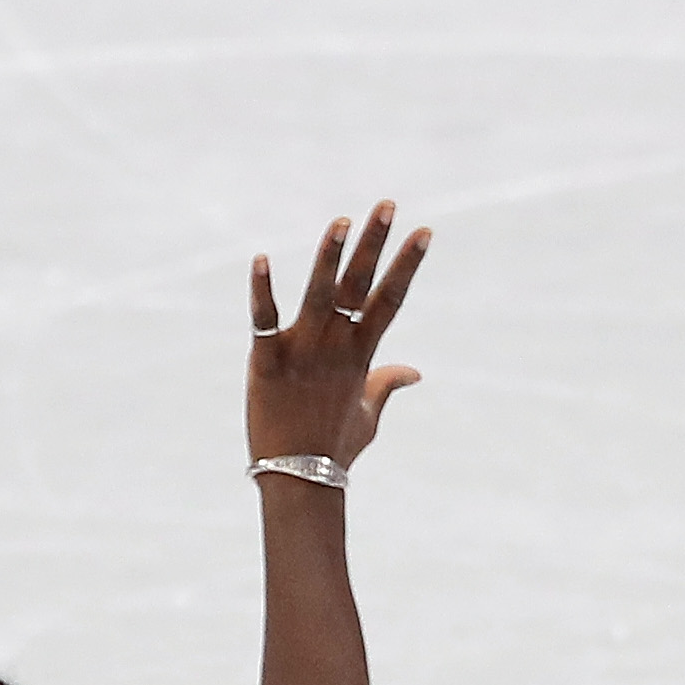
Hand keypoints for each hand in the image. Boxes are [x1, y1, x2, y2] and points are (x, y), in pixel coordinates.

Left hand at [248, 201, 430, 469]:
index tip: (424, 231)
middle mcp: (336, 346)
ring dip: (329, 258)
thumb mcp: (368, 414)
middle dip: (375, 244)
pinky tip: (261, 259)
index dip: (407, 264)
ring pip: (319, 295)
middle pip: (360, 286)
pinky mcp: (267, 361)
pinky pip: (263, 320)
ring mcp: (303, 351)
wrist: (299, 479)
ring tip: (341, 222)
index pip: (390, 300)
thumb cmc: (334, 449)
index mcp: (361, 355)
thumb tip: (415, 371)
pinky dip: (262, 291)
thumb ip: (387, 384)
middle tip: (386, 205)